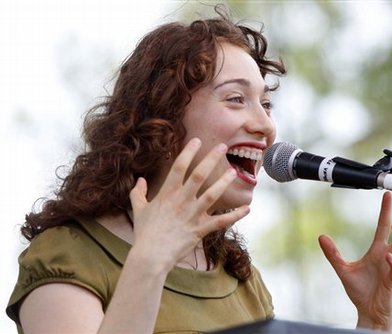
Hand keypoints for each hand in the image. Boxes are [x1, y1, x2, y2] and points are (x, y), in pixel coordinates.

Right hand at [128, 138, 249, 271]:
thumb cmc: (144, 233)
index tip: (197, 141)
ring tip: (234, 171)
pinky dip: (235, 216)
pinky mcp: (200, 229)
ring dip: (224, 182)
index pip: (179, 167)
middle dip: (211, 159)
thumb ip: (138, 193)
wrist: (151, 256)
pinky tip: (247, 208)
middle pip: (199, 175)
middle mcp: (182, 201)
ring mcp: (192, 215)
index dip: (188, 152)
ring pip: (212, 195)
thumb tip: (139, 180)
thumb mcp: (139, 210)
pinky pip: (221, 222)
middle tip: (222, 146)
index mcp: (167, 194)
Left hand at [318, 191, 391, 330]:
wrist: (367, 311)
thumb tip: (321, 237)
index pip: (385, 227)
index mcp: (378, 251)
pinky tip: (387, 257)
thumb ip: (333, 253)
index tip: (389, 196)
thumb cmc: (360, 291)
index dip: (387, 211)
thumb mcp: (343, 269)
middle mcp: (388, 257)